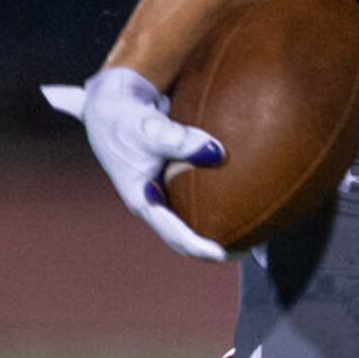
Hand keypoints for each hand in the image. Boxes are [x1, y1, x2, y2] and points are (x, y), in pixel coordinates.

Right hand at [41, 67, 228, 259]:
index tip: (224, 253)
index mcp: (143, 200)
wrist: (110, 104)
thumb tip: (216, 152)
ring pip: (190, 219)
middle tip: (246, 250)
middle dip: (212, 246)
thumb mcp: (149, 129)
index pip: (173, 234)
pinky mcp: (169, 179)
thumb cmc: (125, 118)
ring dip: (216, 228)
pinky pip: (194, 198)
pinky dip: (215, 203)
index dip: (198, 247)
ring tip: (249, 232)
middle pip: (184, 235)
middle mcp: (153, 202)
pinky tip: (241, 196)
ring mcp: (160, 192)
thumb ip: (179, 140)